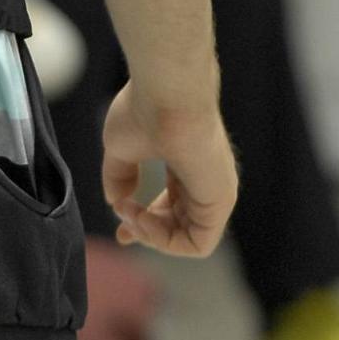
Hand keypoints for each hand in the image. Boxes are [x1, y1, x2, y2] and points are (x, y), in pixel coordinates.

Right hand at [102, 83, 236, 257]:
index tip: (120, 218)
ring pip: (187, 238)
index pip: (170, 205)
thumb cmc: (144, 111)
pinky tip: (144, 219)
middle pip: (178, 225)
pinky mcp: (221, 202)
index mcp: (185, 165)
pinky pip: (199, 244)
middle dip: (144, 231)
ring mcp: (215, 192)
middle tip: (122, 221)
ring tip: (130, 213)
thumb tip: (117, 201)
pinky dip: (166, 241)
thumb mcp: (122, 148)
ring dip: (151, 235)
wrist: (165, 95)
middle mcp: (203, 180)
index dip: (144, 220)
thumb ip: (119, 177)